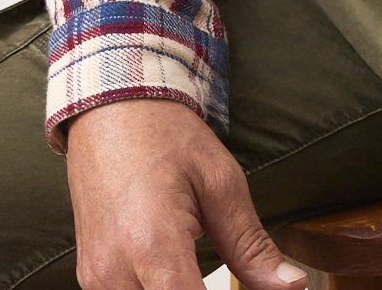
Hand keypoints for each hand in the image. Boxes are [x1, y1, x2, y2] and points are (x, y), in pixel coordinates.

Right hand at [66, 97, 306, 288]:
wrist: (110, 109)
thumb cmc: (166, 136)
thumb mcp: (221, 181)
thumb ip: (251, 245)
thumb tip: (292, 286)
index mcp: (152, 245)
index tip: (250, 289)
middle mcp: (114, 271)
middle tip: (231, 279)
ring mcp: (95, 278)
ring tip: (199, 266)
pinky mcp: (89, 277)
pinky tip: (176, 272)